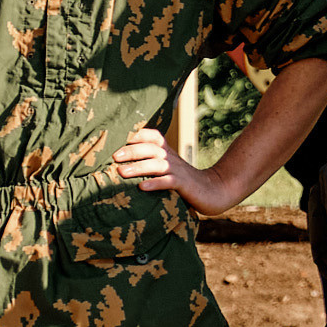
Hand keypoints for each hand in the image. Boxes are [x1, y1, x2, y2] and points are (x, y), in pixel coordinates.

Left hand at [116, 127, 248, 217]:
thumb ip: (149, 163)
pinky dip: (155, 183)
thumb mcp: (167, 168)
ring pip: (157, 164)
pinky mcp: (184, 185)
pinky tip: (142, 187)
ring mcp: (178, 170)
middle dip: (131, 151)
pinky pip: (168, 182)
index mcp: (166, 151)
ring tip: (122, 172)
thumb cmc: (183, 181)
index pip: (151, 136)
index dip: (135, 135)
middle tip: (113, 156)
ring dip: (138, 167)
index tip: (116, 138)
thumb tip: (120, 163)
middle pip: (150, 148)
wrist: (213, 190)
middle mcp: (171, 157)